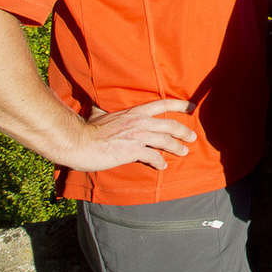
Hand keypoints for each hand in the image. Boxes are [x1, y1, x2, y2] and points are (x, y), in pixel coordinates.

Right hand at [69, 99, 196, 171]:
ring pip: (165, 141)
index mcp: (134, 111)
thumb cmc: (87, 129)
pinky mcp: (132, 151)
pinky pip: (152, 157)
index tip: (192, 107)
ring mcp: (137, 136)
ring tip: (184, 152)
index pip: (163, 104)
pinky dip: (160, 162)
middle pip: (170, 125)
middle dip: (184, 131)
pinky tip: (163, 166)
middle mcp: (139, 122)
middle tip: (192, 137)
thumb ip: (103, 110)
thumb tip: (96, 105)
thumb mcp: (98, 114)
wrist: (78, 142)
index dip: (180, 105)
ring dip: (177, 147)